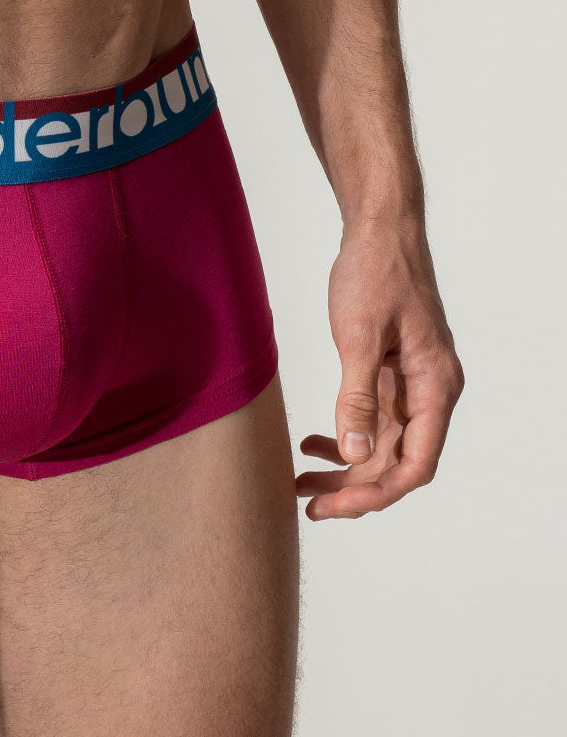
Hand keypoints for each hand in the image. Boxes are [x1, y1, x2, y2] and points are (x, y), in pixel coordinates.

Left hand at [296, 218, 463, 520]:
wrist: (380, 230)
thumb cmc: (376, 273)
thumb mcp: (358, 335)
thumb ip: (356, 397)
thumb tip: (354, 455)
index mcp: (435, 386)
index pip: (416, 464)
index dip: (376, 493)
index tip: (335, 506)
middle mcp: (430, 392)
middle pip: (397, 463)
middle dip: (354, 489)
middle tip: (308, 504)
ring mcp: (412, 384)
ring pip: (382, 445)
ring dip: (346, 468)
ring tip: (301, 483)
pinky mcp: (392, 373)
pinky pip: (373, 419)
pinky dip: (345, 435)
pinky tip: (312, 443)